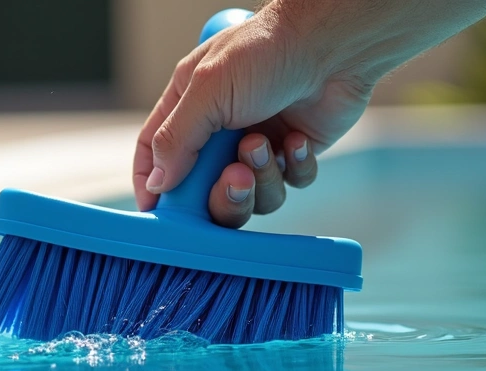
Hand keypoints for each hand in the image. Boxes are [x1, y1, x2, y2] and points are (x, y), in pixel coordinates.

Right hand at [133, 5, 372, 227]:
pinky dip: (295, 167)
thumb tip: (156, 184)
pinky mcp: (294, 153)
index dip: (150, 182)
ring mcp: (259, 144)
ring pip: (249, 196)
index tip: (153, 211)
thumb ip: (176, 140)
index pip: (154, 151)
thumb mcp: (208, 90)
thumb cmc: (267, 51)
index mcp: (189, 106)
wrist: (334, 44)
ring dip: (260, 177)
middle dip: (220, 194)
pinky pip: (289, 184)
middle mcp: (220, 130)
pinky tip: (299, 138)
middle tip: (236, 179)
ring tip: (267, 144)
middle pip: (204, 190)